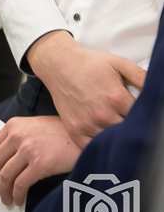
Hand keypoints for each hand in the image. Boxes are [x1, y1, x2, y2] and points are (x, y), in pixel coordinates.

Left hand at [0, 115, 80, 206]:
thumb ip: (19, 137)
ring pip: (5, 175)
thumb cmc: (64, 133)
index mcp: (13, 125)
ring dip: (3, 191)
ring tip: (6, 200)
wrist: (87, 137)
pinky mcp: (40, 164)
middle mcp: (17, 136)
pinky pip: (21, 184)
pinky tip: (18, 200)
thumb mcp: (35, 126)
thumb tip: (5, 159)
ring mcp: (28, 150)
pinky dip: (17, 195)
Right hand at [26, 31, 145, 145]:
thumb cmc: (90, 63)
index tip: (147, 118)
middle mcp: (102, 114)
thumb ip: (142, 77)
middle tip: (135, 126)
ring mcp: (87, 124)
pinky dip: (99, 147)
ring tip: (120, 133)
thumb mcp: (119, 63)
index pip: (142, 119)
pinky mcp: (74, 130)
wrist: (58, 64)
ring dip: (117, 140)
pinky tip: (104, 142)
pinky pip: (91, 148)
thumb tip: (159, 91)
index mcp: (116, 98)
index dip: (147, 119)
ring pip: (111, 143)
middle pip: (128, 133)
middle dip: (134, 130)